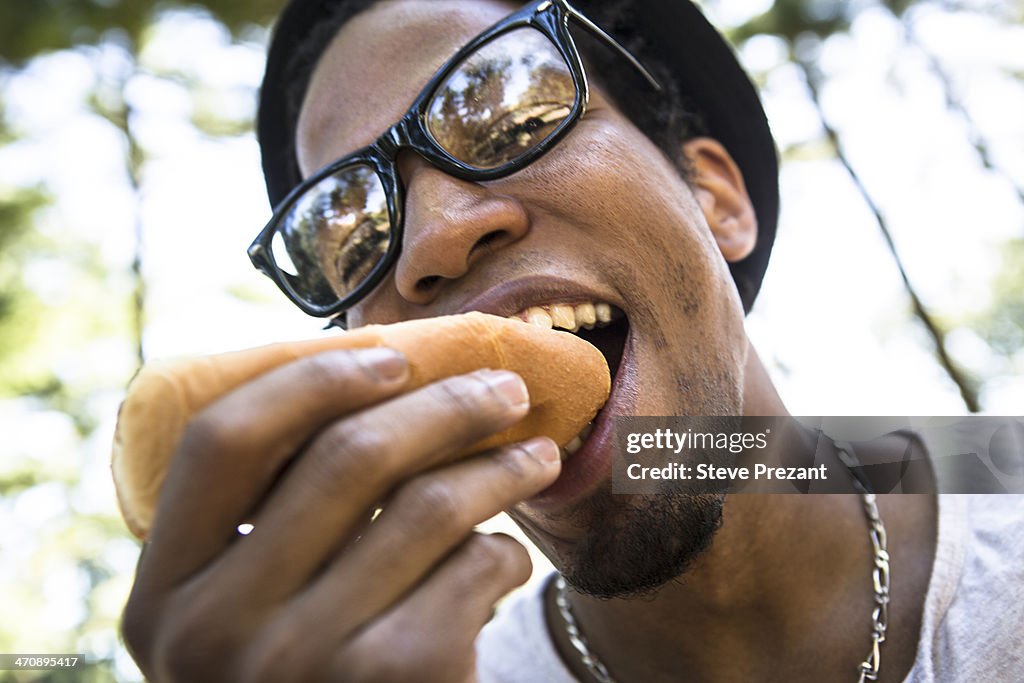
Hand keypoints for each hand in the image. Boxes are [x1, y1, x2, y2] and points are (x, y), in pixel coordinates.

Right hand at [121, 347, 560, 682]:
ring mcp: (301, 658)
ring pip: (429, 503)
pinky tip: (505, 560)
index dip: (310, 381)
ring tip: (537, 455)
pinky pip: (473, 566)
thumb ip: (272, 524)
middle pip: (346, 457)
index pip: (221, 441)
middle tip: (504, 388)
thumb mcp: (248, 611)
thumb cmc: (308, 675)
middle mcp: (214, 629)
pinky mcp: (392, 678)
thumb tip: (375, 383)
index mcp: (164, 592)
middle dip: (446, 406)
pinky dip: (503, 552)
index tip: (391, 359)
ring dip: (499, 467)